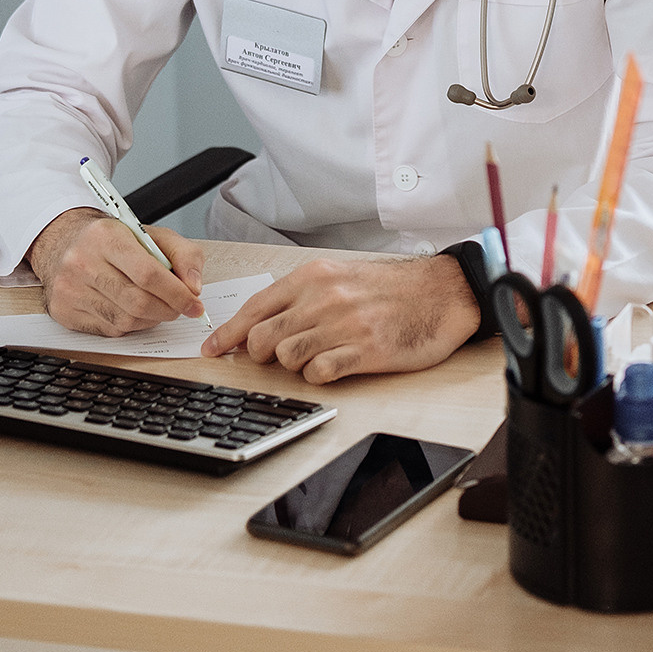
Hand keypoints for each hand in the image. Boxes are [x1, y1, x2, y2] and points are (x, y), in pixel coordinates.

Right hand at [28, 208, 205, 336]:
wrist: (65, 242)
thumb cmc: (113, 240)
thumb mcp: (152, 234)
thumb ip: (183, 254)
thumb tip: (194, 287)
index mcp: (105, 236)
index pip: (148, 273)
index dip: (177, 294)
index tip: (194, 303)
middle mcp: (82, 262)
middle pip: (137, 301)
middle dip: (168, 309)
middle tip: (180, 308)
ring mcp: (69, 289)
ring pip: (125, 320)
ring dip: (151, 319)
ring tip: (158, 307)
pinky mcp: (64, 311)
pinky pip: (109, 330)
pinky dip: (131, 325)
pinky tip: (133, 311)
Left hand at [201, 255, 480, 382]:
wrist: (441, 292)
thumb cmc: (391, 287)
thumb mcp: (340, 276)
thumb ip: (302, 295)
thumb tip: (263, 322)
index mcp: (314, 277)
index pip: (255, 308)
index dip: (227, 334)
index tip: (211, 350)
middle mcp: (324, 298)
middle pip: (263, 338)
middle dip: (262, 354)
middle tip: (279, 356)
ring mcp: (344, 325)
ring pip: (288, 357)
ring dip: (294, 365)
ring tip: (317, 356)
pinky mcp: (365, 351)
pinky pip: (320, 373)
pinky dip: (318, 375)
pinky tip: (332, 366)